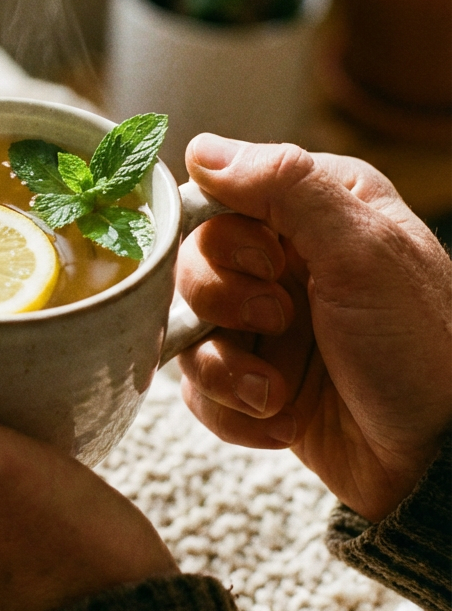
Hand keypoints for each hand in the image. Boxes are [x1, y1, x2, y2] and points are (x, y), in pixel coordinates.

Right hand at [176, 135, 451, 522]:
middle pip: (191, 260)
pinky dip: (229, 407)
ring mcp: (266, 325)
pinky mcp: (254, 381)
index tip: (267, 262)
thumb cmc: (421, 346)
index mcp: (316, 210)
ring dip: (221, 364)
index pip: (220, 193)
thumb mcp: (363, 249)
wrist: (438, 461)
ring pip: (185, 325)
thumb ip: (284, 184)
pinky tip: (278, 418)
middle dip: (221, 300)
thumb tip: (201, 149)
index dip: (223, 232)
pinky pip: (197, 386)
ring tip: (275, 391)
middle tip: (278, 321)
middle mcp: (286, 262)